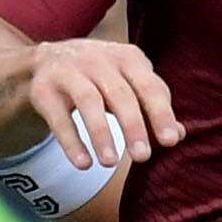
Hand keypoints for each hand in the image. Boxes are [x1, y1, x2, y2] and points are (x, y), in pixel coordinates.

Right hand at [28, 38, 182, 175]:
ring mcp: (69, 72)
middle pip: (120, 93)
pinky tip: (83, 164)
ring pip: (88, 101)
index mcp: (127, 58)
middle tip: (142, 157)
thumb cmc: (98, 79)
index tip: (170, 141)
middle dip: (133, 125)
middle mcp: (99, 59)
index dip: (161, 113)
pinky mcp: (44, 90)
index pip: (149, 86)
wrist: (44, 63)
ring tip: (110, 164)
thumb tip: (178, 135)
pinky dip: (71, 141)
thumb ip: (152, 108)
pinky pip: (58, 117)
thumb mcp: (127, 86)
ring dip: (101, 132)